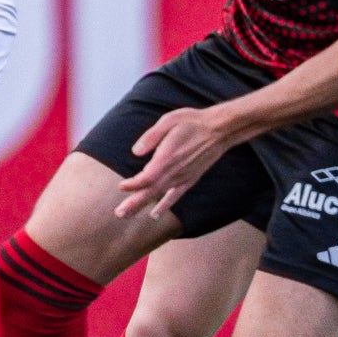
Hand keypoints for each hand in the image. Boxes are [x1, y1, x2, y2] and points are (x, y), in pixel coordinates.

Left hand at [116, 107, 232, 220]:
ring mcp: (182, 177)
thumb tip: (135, 152)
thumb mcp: (169, 121)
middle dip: (133, 203)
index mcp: (167, 158)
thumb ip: (151, 137)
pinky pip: (175, 196)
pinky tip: (155, 215)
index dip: (133, 184)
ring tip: (127, 216)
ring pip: (159, 196)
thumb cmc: (192, 122)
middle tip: (119, 214)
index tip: (121, 187)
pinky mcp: (190, 179)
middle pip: (150, 191)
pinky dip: (164, 206)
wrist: (219, 129)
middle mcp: (174, 172)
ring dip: (142, 206)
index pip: (146, 177)